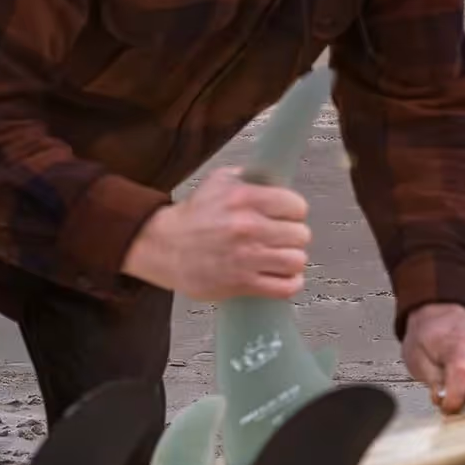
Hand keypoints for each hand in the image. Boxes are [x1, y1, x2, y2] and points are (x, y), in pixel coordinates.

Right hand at [122, 168, 309, 300]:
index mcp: (245, 199)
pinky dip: (290, 282)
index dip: (294, 212)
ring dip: (292, 260)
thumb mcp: (218, 182)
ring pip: (296, 260)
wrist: (164, 247)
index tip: (287, 216)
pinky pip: (285, 287)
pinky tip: (282, 276)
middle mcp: (248, 227)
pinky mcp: (242, 283)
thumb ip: (249, 178)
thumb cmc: (192, 216)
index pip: (296, 206)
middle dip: (293, 236)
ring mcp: (246, 258)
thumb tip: (276, 179)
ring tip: (282, 257)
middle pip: (300, 234)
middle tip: (282, 238)